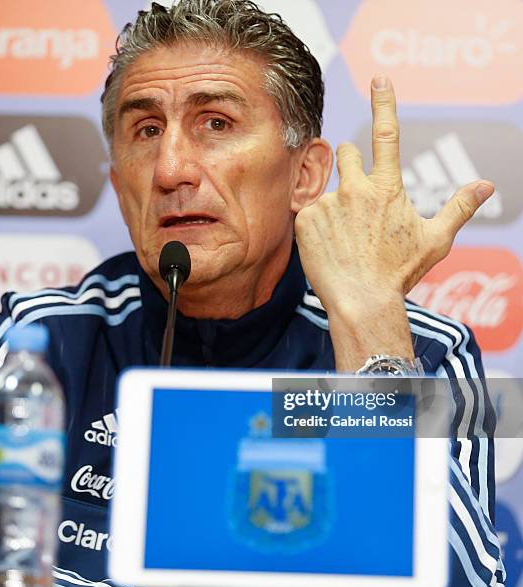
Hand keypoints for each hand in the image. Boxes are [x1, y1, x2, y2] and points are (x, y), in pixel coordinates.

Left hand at [295, 74, 493, 312]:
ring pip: (328, 189)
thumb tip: (487, 185)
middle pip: (347, 153)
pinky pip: (309, 212)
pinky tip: (329, 247)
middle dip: (351, 165)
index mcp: (387, 188)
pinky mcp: (305, 219)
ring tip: (345, 238)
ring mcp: (327, 203)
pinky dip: (317, 225)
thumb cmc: (399, 273)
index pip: (388, 134)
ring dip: (335, 203)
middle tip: (358, 201)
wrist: (361, 301)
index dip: (385, 102)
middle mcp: (355, 188)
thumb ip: (459, 207)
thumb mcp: (436, 240)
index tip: (379, 79)